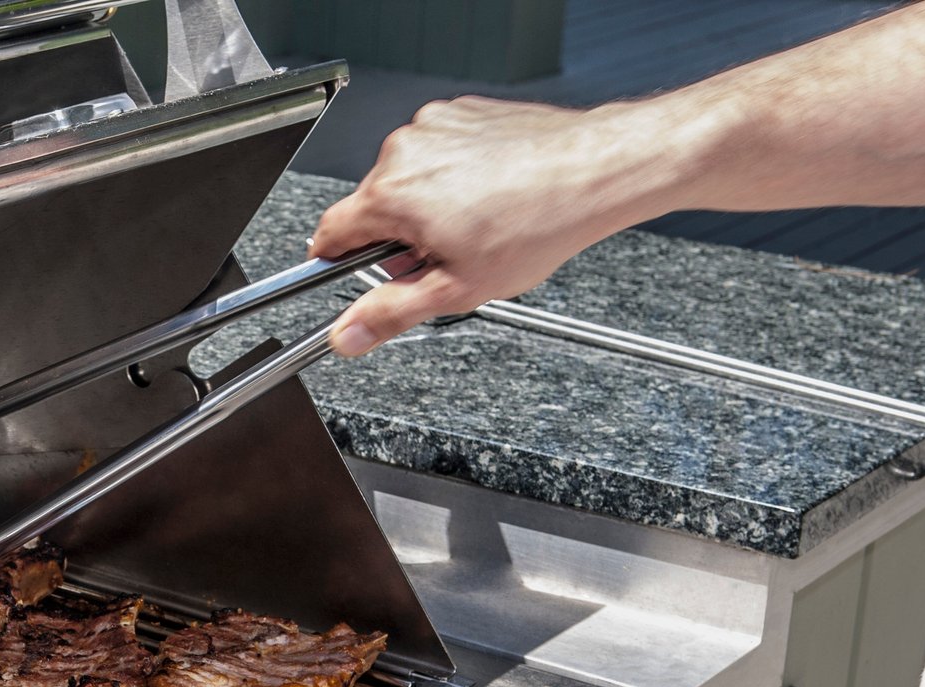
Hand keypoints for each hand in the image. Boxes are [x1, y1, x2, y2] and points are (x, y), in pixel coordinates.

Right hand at [310, 97, 675, 355]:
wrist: (596, 171)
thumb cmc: (537, 222)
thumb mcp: (456, 288)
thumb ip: (390, 313)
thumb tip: (347, 335)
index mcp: (391, 194)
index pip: (329, 233)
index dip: (334, 262)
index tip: (347, 273)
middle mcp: (405, 151)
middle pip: (373, 207)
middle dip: (397, 237)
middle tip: (440, 261)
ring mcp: (435, 125)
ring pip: (408, 180)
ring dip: (427, 207)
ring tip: (475, 228)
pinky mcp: (463, 113)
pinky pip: (440, 153)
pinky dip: (454, 176)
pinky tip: (489, 198)